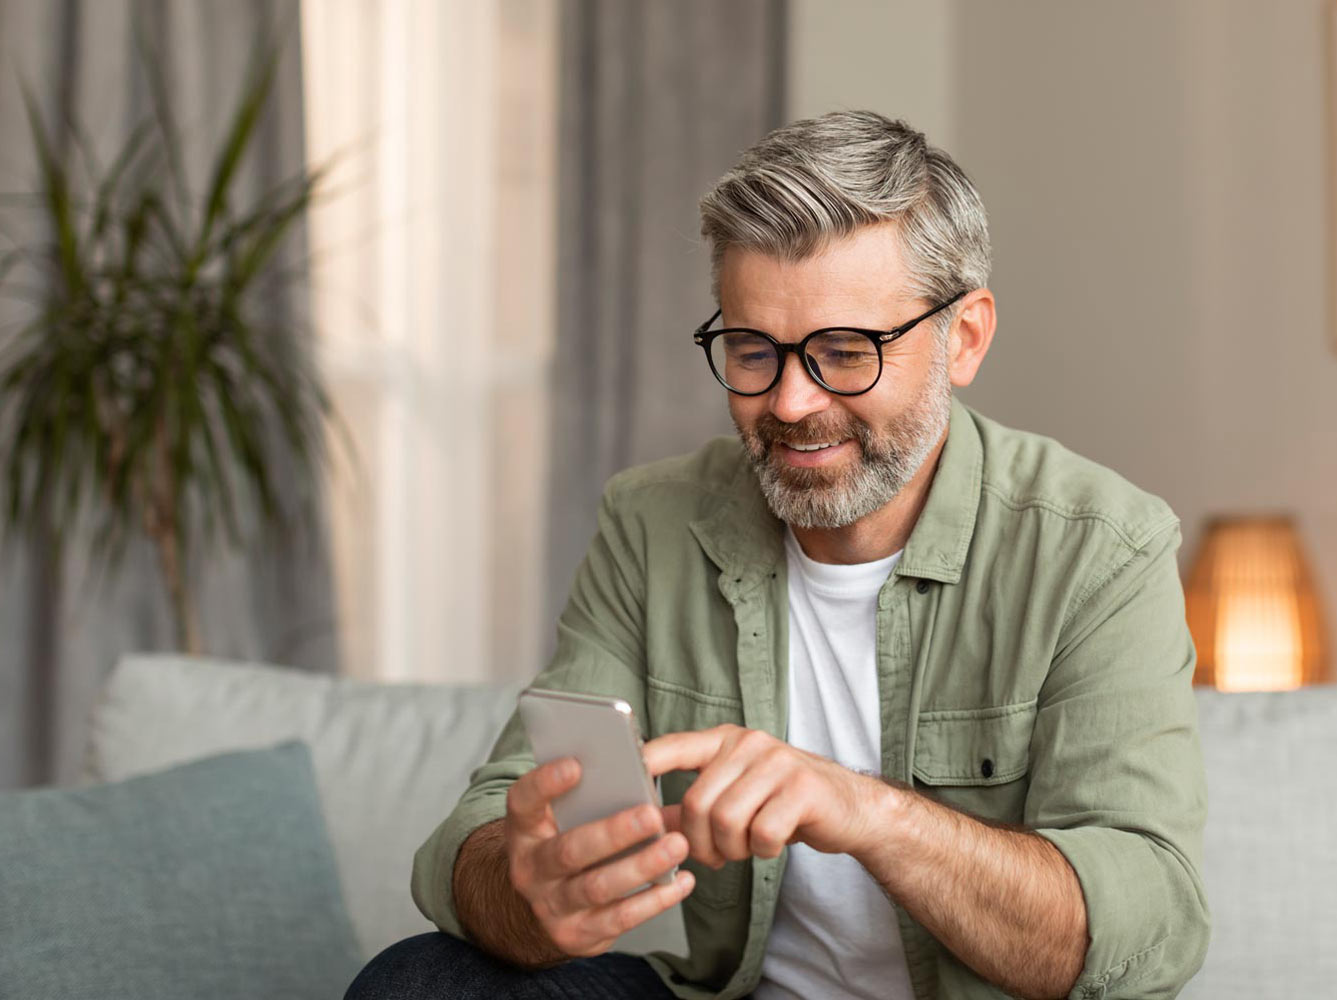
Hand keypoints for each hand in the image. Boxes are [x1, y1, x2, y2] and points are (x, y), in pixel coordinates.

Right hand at [503, 757, 695, 957]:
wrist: (545, 905)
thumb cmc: (566, 842)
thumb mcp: (563, 818)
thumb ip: (592, 795)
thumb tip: (650, 766)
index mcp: (525, 829)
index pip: (523, 802)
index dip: (545, 784)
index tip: (576, 765)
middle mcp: (531, 869)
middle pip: (569, 851)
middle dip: (613, 833)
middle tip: (651, 816)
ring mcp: (552, 905)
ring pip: (598, 887)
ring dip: (641, 867)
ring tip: (677, 846)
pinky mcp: (578, 933)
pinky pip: (619, 918)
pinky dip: (654, 900)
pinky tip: (681, 881)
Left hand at [642, 725, 888, 867]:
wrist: (850, 808)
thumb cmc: (785, 802)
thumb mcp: (738, 792)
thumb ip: (695, 801)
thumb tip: (643, 820)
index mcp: (726, 740)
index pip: (673, 747)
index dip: (643, 765)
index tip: (623, 786)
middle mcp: (749, 744)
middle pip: (696, 802)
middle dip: (698, 842)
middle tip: (713, 857)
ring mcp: (777, 763)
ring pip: (726, 821)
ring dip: (730, 850)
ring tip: (743, 850)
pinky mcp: (802, 790)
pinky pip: (761, 834)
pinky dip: (762, 852)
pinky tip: (771, 845)